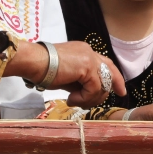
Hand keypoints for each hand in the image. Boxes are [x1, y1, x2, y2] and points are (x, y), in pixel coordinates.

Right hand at [5, 40, 125, 106]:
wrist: (33, 62)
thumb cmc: (43, 69)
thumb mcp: (66, 76)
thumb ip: (79, 81)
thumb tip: (86, 93)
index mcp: (84, 52)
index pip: (105, 64)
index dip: (114, 78)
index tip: (119, 90)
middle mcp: (89, 52)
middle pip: (110, 71)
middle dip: (112, 88)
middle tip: (104, 101)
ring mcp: (89, 58)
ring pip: (102, 84)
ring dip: (90, 98)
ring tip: (75, 101)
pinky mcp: (86, 67)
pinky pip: (93, 88)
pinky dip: (84, 98)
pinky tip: (71, 99)